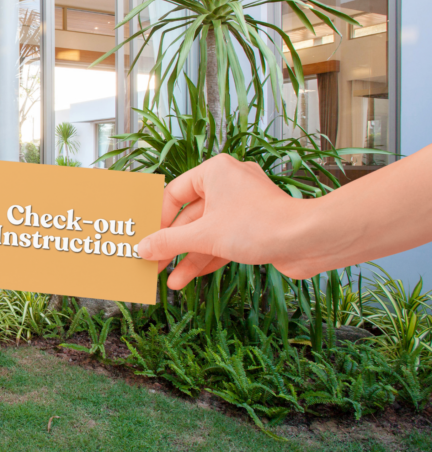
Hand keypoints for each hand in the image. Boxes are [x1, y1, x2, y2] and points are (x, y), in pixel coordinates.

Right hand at [137, 154, 314, 288]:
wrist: (308, 241)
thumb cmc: (259, 225)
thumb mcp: (204, 235)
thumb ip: (169, 242)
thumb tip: (142, 248)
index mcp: (215, 172)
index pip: (175, 193)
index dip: (159, 218)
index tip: (149, 239)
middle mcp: (229, 185)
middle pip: (190, 217)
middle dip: (173, 245)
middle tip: (154, 263)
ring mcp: (244, 207)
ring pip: (207, 232)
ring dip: (189, 257)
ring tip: (172, 280)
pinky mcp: (255, 227)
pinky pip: (223, 241)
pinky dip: (208, 257)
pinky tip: (189, 277)